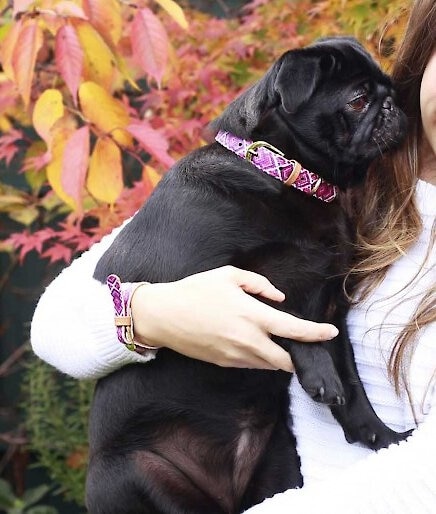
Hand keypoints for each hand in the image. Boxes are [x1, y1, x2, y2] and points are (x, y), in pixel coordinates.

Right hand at [130, 266, 337, 371]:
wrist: (164, 315)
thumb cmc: (195, 290)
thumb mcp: (228, 276)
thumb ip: (259, 284)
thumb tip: (279, 298)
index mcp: (252, 315)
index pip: (293, 330)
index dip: (316, 334)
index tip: (330, 333)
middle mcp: (248, 340)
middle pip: (286, 360)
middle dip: (300, 357)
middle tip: (305, 347)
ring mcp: (235, 355)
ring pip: (269, 364)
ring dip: (279, 357)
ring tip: (280, 343)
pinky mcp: (224, 363)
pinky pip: (250, 364)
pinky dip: (260, 357)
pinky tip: (255, 344)